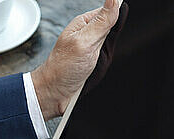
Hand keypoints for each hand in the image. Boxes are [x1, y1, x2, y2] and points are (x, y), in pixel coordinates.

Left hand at [31, 0, 125, 119]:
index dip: (117, 19)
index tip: (110, 34)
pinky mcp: (97, 62)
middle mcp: (91, 34)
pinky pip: (112, 60)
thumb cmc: (62, 68)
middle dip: (114, 43)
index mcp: (85, 23)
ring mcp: (94, 49)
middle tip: (98, 53)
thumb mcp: (84, 42)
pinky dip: (110, 66)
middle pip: (115, 31)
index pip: (110, 11)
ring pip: (116, 47)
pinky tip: (99, 70)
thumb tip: (114, 0)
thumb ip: (102, 22)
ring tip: (96, 64)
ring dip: (111, 57)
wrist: (55, 94)